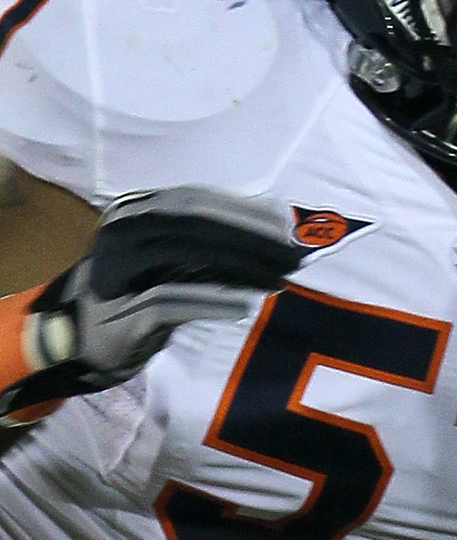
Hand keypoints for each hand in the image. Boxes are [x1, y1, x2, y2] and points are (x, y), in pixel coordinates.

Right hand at [11, 187, 301, 408]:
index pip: (197, 200)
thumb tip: (275, 230)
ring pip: (187, 254)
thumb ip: (209, 242)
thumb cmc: (138, 293)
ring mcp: (118, 267)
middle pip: (195, 222)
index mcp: (136, 209)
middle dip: (250, 236)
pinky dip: (213, 300)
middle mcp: (124, 230)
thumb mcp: (170, 259)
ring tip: (279, 280)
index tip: (290, 225)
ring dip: (241, 267)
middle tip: (293, 254)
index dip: (246, 210)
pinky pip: (174, 299)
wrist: (81, 339)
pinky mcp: (122, 308)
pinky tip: (246, 306)